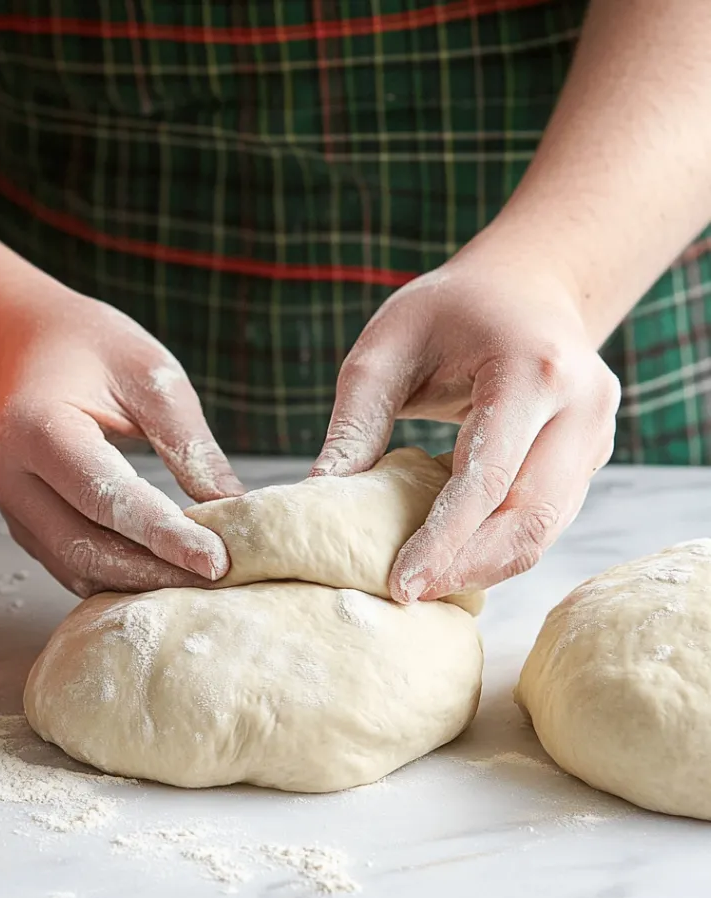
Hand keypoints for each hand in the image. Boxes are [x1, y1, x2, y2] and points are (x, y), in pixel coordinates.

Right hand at [0, 286, 242, 597]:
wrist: (18, 343)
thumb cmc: (89, 347)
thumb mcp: (149, 373)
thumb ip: (188, 443)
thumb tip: (233, 507)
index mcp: (35, 428)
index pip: (106, 497)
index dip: (164, 536)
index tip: (217, 561)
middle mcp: (7, 476)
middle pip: (85, 546)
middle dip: (156, 571)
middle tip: (220, 580)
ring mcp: (8, 504)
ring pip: (74, 566)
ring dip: (138, 582)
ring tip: (199, 584)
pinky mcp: (20, 521)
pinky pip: (68, 562)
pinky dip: (116, 574)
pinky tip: (163, 573)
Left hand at [312, 241, 620, 600]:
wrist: (524, 285)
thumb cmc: (447, 310)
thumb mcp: (384, 349)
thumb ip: (355, 424)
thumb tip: (318, 498)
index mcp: (532, 369)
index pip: (489, 478)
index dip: (444, 540)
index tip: (400, 584)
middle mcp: (583, 405)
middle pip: (530, 518)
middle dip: (468, 567)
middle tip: (409, 595)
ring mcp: (597, 432)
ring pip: (546, 529)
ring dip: (486, 565)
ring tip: (427, 583)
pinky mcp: (591, 455)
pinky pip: (549, 517)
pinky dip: (501, 544)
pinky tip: (457, 556)